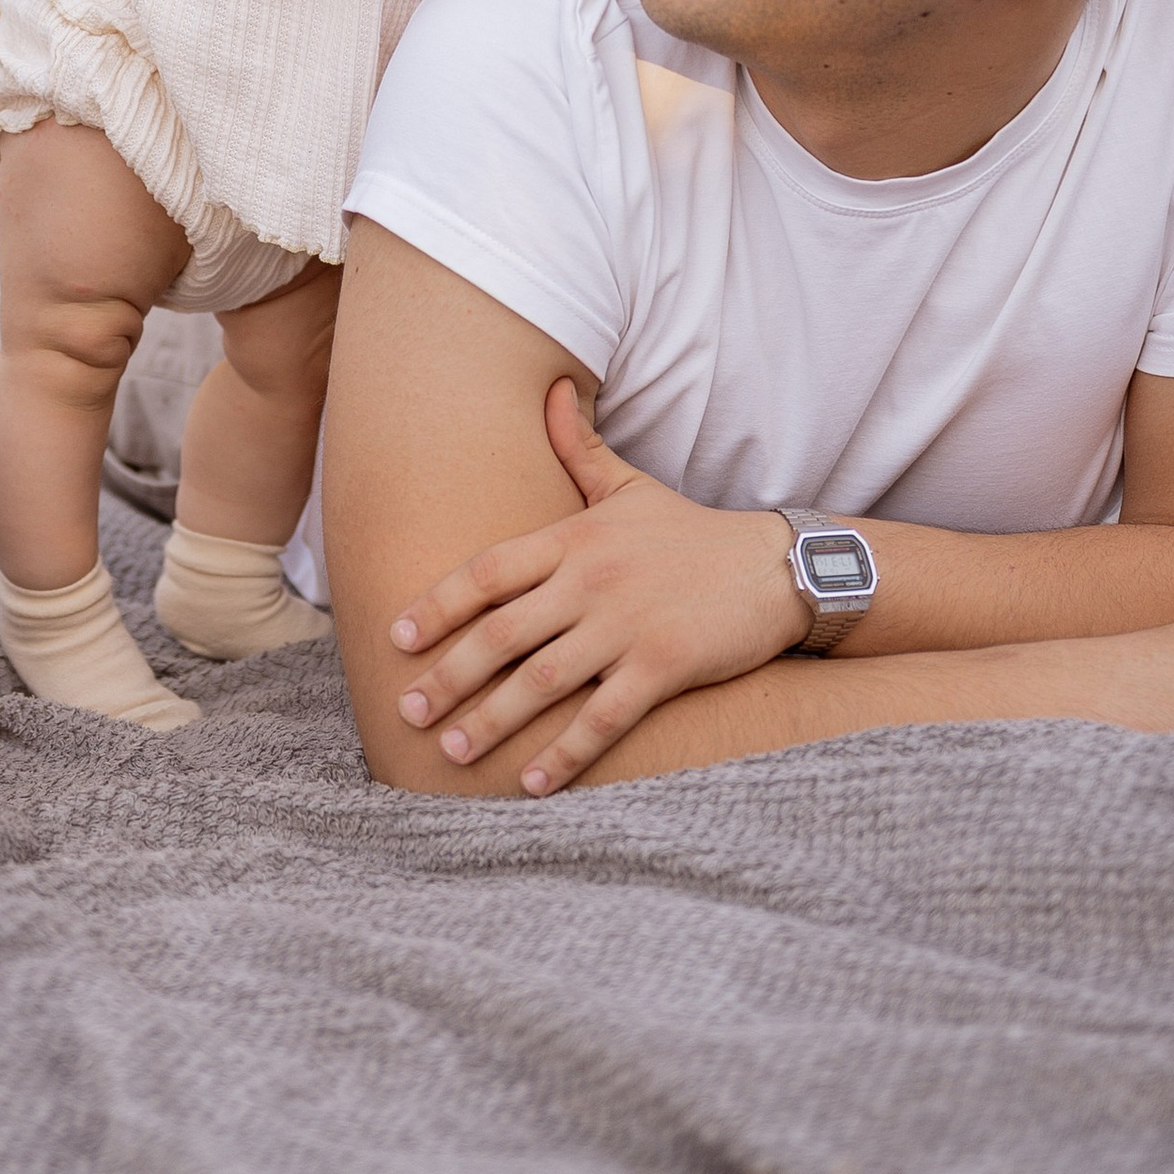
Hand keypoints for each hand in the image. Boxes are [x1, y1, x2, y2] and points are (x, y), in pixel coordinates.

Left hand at [387, 378, 796, 792]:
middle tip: (406, 713)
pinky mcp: (664, 667)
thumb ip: (579, 447)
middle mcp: (591, 582)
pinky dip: (565, 754)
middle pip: (501, 633)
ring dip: (492, 721)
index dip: (437, 607)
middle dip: (448, 678)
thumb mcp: (630, 486)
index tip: (396, 639)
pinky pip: (603, 719)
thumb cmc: (692, 532)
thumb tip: (549, 389)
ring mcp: (626, 626)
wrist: (777, 566)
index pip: (487, 571)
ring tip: (453, 752)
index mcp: (575, 539)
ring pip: (542, 682)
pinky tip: (532, 784)